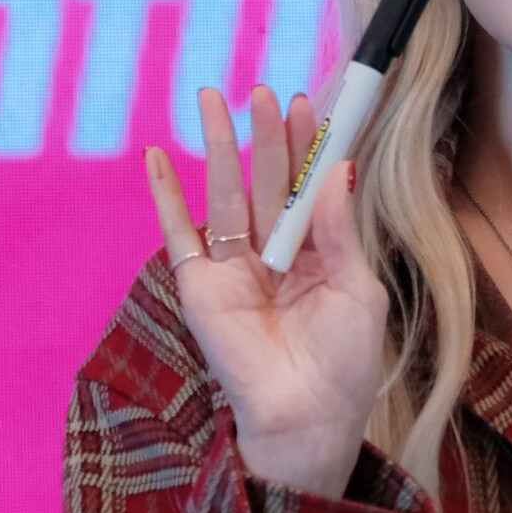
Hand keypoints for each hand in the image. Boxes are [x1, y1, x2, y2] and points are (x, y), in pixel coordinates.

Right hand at [144, 86, 389, 498]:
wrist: (307, 420)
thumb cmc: (344, 363)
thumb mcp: (356, 288)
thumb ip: (341, 229)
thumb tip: (340, 168)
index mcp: (316, 251)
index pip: (308, 186)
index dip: (306, 146)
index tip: (308, 105)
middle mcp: (272, 252)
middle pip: (267, 181)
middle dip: (266, 136)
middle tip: (266, 92)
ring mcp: (233, 266)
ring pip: (223, 194)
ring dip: (216, 146)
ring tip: (212, 99)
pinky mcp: (199, 285)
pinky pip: (177, 233)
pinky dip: (164, 196)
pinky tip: (155, 158)